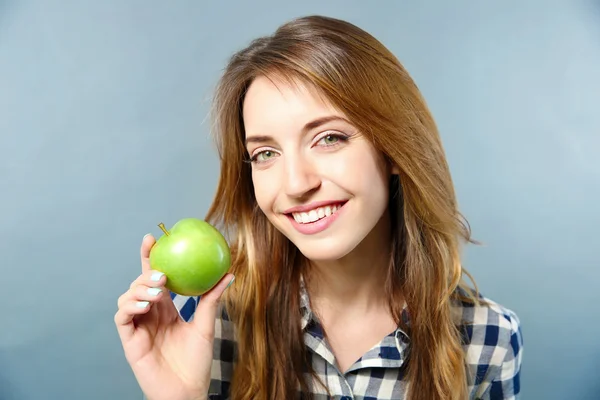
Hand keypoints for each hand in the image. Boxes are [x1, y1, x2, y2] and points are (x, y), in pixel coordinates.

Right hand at [114, 234, 233, 399]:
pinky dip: (130, 307)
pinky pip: (122, 318)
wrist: (187, 391)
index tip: (153, 237)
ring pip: (127, 297)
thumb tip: (229, 273)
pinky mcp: (130, 341)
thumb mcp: (206, 326)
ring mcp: (138, 327)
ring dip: (139, 289)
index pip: (155, 278)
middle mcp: (150, 314)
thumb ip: (212, 300)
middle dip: (145, 272)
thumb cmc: (196, 362)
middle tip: (161, 271)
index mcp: (166, 308)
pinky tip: (146, 304)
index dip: (150, 257)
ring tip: (159, 290)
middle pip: (139, 284)